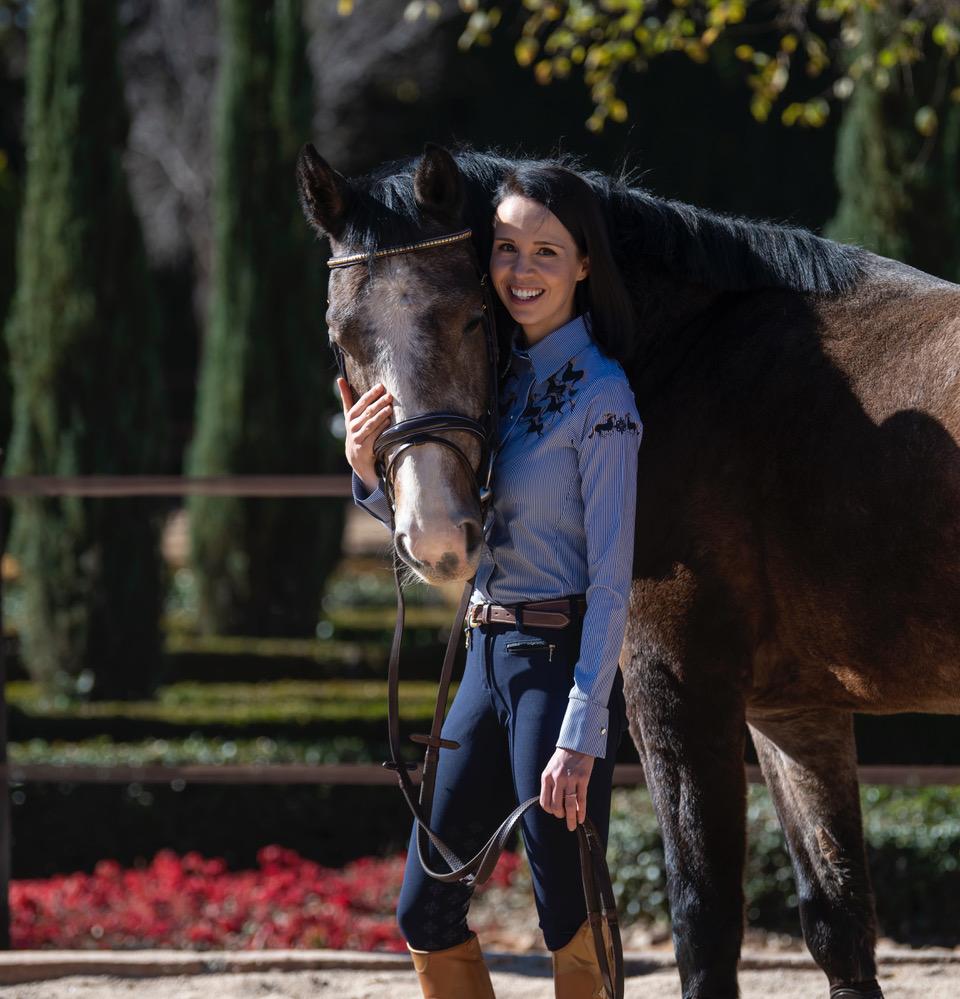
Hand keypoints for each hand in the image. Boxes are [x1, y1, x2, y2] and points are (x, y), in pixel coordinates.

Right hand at [338, 377, 392, 491]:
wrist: (356, 458)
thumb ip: (346, 398)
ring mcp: (357, 437)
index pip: (361, 403)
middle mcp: (352, 426)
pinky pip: (374, 435)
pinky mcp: (364, 447)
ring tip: (389, 408)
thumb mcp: (351, 416)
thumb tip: (340, 378)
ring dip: (380, 415)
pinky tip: (388, 422)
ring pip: (370, 423)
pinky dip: (381, 428)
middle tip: (389, 396)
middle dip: (378, 403)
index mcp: (350, 416)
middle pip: (367, 412)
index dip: (371, 394)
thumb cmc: (356, 432)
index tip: (381, 386)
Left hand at [540, 747, 594, 831]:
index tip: (554, 812)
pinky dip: (581, 811)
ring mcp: (570, 779)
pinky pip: (581, 799)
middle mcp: (557, 779)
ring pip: (569, 805)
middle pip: (556, 805)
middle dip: (560, 815)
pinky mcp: (583, 779)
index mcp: (547, 777)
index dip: (549, 810)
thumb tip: (553, 803)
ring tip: (572, 826)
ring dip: (571, 819)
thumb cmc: (563, 758)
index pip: (544, 801)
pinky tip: (581, 819)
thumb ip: (550, 784)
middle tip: (564, 818)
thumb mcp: (551, 769)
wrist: (577, 744)